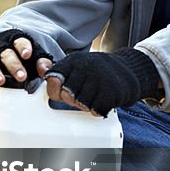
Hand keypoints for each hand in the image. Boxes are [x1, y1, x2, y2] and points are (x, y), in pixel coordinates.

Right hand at [0, 29, 52, 91]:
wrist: (3, 49)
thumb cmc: (22, 56)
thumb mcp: (33, 56)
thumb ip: (41, 62)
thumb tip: (46, 71)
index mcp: (15, 41)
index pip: (20, 42)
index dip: (23, 48)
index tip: (28, 55)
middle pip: (6, 54)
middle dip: (14, 65)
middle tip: (22, 77)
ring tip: (0, 82)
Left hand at [44, 48, 160, 116]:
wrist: (128, 70)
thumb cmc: (96, 72)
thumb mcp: (76, 66)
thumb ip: (58, 72)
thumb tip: (41, 69)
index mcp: (74, 61)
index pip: (54, 77)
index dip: (55, 89)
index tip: (61, 90)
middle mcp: (86, 67)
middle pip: (67, 94)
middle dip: (71, 99)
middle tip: (80, 94)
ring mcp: (100, 79)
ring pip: (81, 103)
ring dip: (85, 105)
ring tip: (92, 96)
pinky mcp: (112, 91)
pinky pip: (96, 109)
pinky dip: (97, 109)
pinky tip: (101, 101)